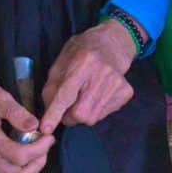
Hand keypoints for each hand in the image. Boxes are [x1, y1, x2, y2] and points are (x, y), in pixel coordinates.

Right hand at [0, 66, 53, 172]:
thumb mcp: (0, 96)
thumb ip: (17, 113)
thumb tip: (35, 126)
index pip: (18, 156)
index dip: (38, 150)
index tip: (49, 136)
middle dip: (35, 163)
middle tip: (47, 144)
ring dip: (29, 167)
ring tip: (41, 148)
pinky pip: (5, 168)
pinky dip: (20, 164)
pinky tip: (29, 148)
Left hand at [40, 20, 135, 134]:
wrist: (112, 43)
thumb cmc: (82, 51)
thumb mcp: (61, 62)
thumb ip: (52, 88)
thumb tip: (48, 115)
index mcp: (83, 61)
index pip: (66, 93)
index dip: (54, 113)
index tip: (46, 129)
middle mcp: (102, 72)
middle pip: (80, 113)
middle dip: (69, 115)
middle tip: (69, 104)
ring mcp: (117, 83)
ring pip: (91, 118)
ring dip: (82, 114)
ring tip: (84, 96)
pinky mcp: (126, 92)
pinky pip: (103, 116)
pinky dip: (95, 111)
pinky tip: (97, 94)